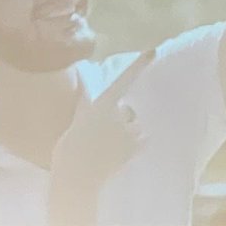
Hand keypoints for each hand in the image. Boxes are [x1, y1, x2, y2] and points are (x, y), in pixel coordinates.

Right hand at [51, 51, 153, 182]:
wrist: (77, 175)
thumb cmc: (70, 147)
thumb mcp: (76, 116)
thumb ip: (83, 93)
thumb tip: (79, 70)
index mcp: (102, 103)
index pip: (124, 80)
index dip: (140, 64)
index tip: (154, 50)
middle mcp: (118, 114)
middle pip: (128, 111)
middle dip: (122, 118)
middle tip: (104, 133)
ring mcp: (128, 131)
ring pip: (135, 127)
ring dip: (129, 133)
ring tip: (110, 146)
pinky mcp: (134, 148)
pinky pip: (142, 141)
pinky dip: (135, 146)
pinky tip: (119, 153)